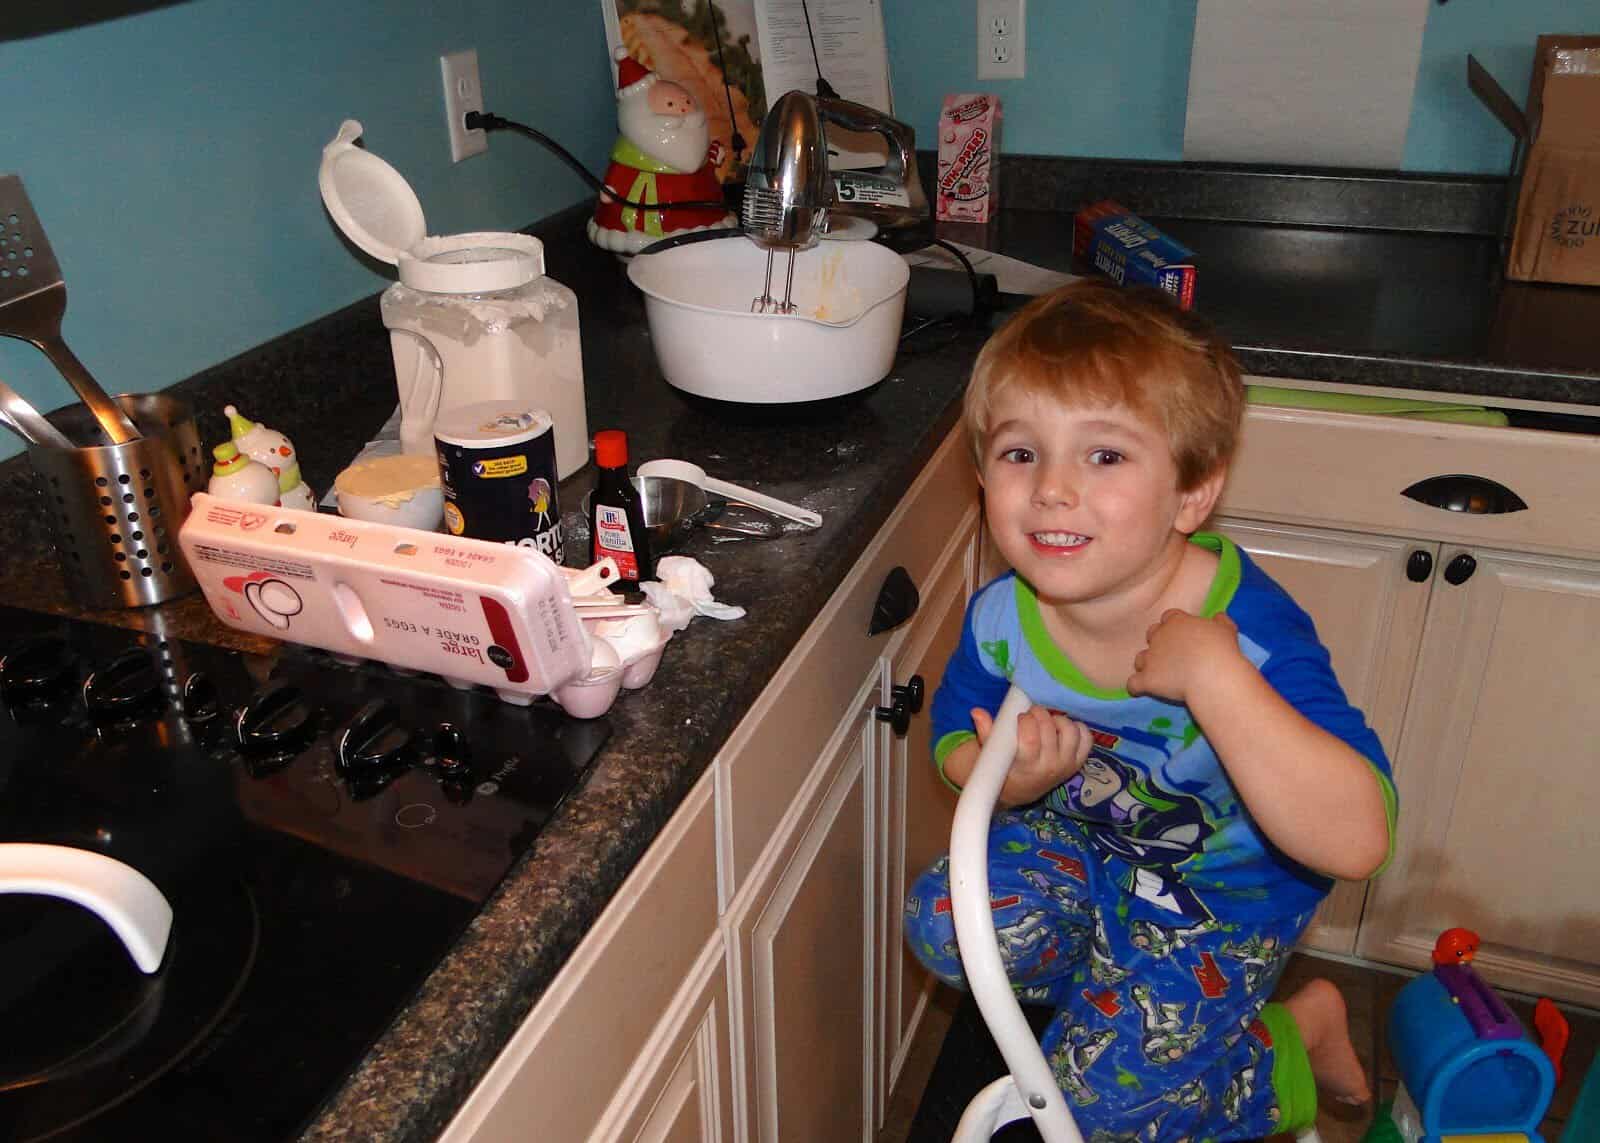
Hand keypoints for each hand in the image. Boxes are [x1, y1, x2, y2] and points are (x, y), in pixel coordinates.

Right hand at [973, 704, 1089, 806]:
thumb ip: (986, 732)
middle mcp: (1050, 767)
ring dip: (1059, 720)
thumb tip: (977, 712)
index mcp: (1027, 766)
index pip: (1032, 738)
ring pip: (1071, 732)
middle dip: (1040, 714)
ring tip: (1047, 721)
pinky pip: (1086, 739)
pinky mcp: (1078, 762)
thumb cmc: (1005, 768)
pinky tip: (1062, 728)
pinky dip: (1078, 728)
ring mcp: (1067, 765)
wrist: (1022, 789)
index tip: (1020, 716)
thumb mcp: (992, 753)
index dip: (1026, 721)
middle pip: (1050, 730)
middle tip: (1032, 713)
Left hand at [1127, 609, 1245, 704]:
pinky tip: (1143, 690)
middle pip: (1151, 634)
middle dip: (1159, 642)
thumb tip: (1218, 616)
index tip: (1184, 634)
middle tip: (1173, 654)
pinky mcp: (1147, 679)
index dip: (1175, 625)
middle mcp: (1159, 637)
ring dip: (1147, 664)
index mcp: (1177, 622)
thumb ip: (1221, 621)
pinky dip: (1137, 686)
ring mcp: (1150, 658)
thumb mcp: (1226, 630)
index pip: (1169, 617)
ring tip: (1159, 674)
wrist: (1211, 674)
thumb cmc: (1221, 649)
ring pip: (1140, 658)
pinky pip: (1133, 683)